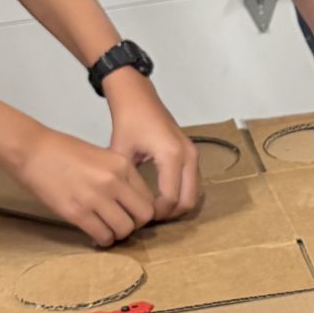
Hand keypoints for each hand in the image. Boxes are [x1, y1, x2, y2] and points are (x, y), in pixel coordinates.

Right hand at [11, 129, 155, 246]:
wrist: (32, 151)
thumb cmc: (64, 151)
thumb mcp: (102, 156)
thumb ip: (119, 176)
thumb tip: (130, 201)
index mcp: (122, 165)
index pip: (149, 197)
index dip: (141, 209)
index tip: (131, 213)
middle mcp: (114, 181)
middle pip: (143, 216)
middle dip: (135, 224)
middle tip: (121, 224)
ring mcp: (95, 198)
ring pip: (124, 229)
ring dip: (118, 234)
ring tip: (108, 230)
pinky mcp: (77, 213)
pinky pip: (102, 235)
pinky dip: (102, 240)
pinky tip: (96, 235)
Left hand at [103, 76, 202, 219]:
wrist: (138, 95)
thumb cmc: (129, 118)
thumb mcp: (121, 152)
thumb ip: (124, 180)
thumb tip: (119, 205)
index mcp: (171, 155)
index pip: (170, 198)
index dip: (155, 213)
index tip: (138, 215)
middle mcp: (188, 156)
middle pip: (188, 201)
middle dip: (169, 214)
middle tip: (147, 217)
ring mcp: (193, 154)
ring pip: (194, 194)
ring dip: (177, 205)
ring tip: (153, 208)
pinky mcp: (192, 153)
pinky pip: (193, 183)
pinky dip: (182, 194)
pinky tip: (161, 196)